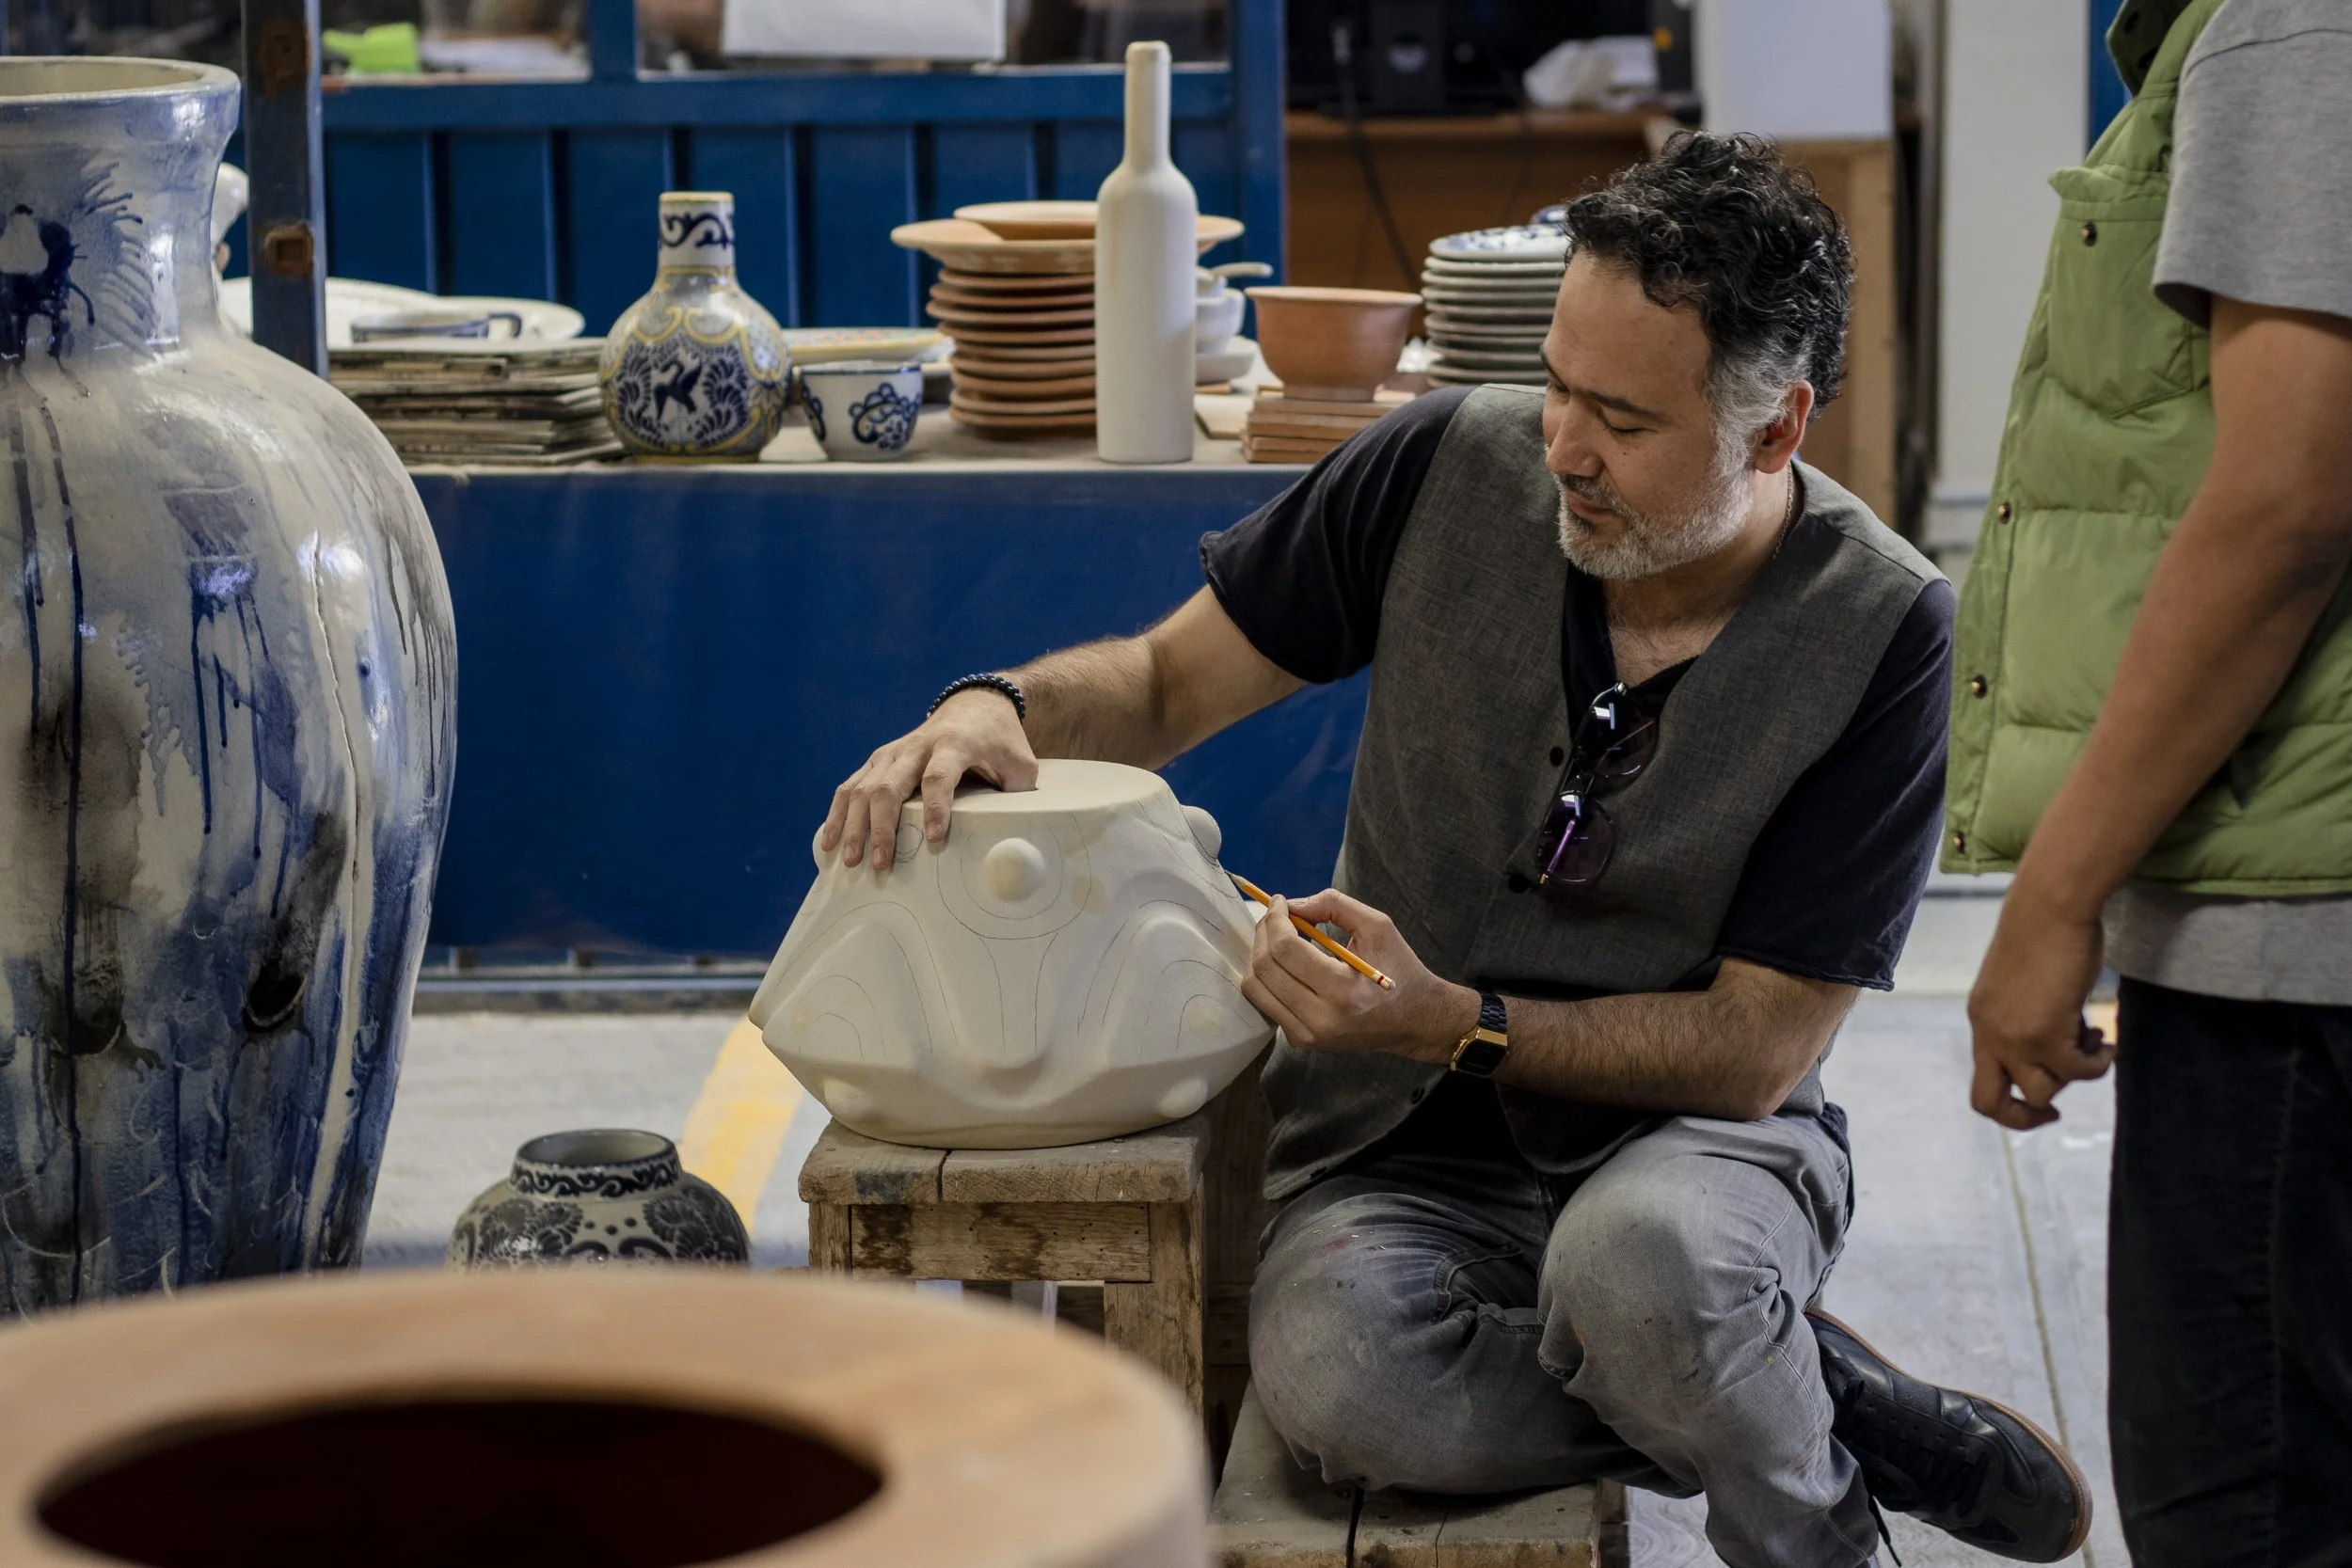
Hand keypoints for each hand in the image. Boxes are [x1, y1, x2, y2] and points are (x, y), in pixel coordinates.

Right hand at [819, 689, 1037, 871]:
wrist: (976, 705)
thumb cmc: (1001, 742)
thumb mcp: (1022, 763)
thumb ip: (1020, 795)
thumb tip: (1013, 837)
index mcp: (954, 744)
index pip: (939, 777)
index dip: (936, 808)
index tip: (936, 839)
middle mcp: (917, 746)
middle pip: (890, 786)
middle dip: (881, 827)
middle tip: (879, 864)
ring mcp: (893, 752)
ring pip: (863, 787)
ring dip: (853, 825)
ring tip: (849, 861)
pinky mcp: (879, 760)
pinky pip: (851, 786)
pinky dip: (838, 814)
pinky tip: (829, 842)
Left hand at [1241, 888, 1477, 1063]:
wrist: (1415, 1021)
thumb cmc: (1400, 969)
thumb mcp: (1378, 927)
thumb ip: (1335, 906)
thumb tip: (1293, 904)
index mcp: (1341, 990)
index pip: (1285, 949)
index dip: (1275, 919)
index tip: (1281, 901)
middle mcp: (1319, 1018)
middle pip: (1264, 968)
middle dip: (1263, 932)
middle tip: (1276, 915)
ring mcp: (1307, 1035)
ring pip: (1255, 988)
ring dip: (1259, 954)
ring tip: (1277, 936)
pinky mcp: (1301, 1041)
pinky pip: (1265, 1003)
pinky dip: (1267, 977)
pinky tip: (1285, 963)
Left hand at [1966, 881, 2117, 1129]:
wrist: (2049, 907)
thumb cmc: (2043, 934)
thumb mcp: (2022, 984)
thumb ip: (2027, 1017)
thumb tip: (2060, 1044)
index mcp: (1982, 1022)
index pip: (1981, 1082)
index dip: (2008, 1103)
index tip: (2041, 1100)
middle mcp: (1990, 1034)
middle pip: (1990, 1103)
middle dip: (2024, 1118)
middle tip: (2056, 1109)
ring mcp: (2015, 1037)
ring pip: (2041, 1091)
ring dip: (2073, 1077)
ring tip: (2092, 1042)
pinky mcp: (2046, 1032)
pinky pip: (2078, 1072)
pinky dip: (2099, 1063)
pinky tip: (2107, 1041)